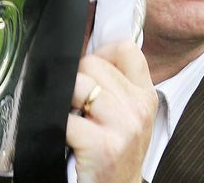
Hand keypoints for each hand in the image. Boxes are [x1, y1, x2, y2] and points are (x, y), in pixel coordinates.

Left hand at [67, 41, 157, 182]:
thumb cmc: (118, 154)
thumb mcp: (128, 116)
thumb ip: (116, 86)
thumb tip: (85, 54)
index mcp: (145, 95)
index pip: (126, 48)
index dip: (101, 53)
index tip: (91, 72)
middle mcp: (138, 108)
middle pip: (93, 63)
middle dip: (77, 79)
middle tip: (77, 102)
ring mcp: (123, 126)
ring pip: (78, 85)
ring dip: (66, 100)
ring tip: (72, 116)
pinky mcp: (103, 146)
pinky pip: (67, 119)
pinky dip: (58, 126)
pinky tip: (67, 136)